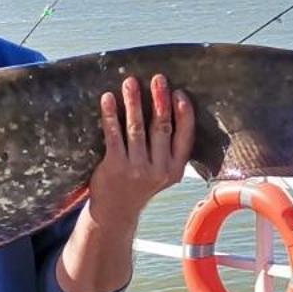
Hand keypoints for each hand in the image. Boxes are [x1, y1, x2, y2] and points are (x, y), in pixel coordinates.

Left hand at [86, 75, 195, 233]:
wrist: (115, 212)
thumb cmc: (138, 185)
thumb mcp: (162, 173)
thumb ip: (169, 150)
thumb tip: (170, 108)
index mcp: (174, 170)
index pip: (185, 137)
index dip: (184, 114)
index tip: (179, 93)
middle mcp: (158, 170)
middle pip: (161, 128)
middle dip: (159, 100)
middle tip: (158, 79)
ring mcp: (136, 169)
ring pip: (137, 128)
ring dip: (134, 102)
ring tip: (130, 82)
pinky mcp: (115, 166)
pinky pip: (113, 134)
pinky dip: (110, 114)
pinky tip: (108, 98)